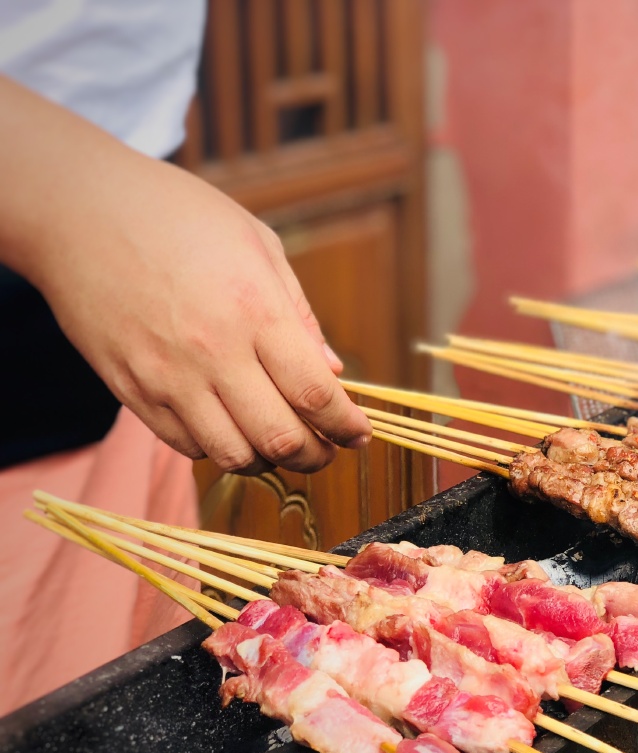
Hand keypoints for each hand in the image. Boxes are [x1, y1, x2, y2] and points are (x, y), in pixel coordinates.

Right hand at [0, 77, 371, 474]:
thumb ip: (299, 315)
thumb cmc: (178, 216)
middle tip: (327, 450)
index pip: (316, 395)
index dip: (347, 427)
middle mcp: (213, 352)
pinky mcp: (131, 390)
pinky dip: (218, 447)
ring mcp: (167, 376)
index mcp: (254, 311)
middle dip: (316, 456)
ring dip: (267, 460)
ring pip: (234, 455)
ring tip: (280, 444)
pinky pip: (185, 445)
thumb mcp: (258, 244)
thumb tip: (333, 372)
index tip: (360, 435)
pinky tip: (230, 426)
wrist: (79, 210)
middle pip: (280, 439)